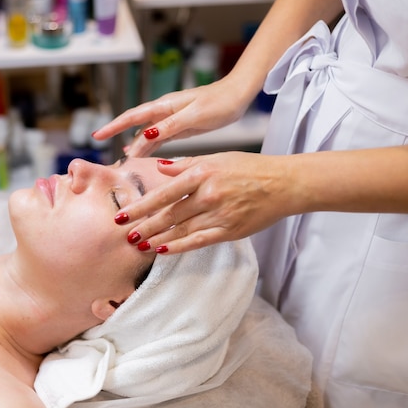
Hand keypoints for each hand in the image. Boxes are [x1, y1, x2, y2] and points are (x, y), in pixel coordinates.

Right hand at [92, 75, 257, 156]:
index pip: (133, 117)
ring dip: (135, 144)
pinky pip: (159, 137)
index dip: (114, 126)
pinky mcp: (181, 126)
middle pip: (136, 125)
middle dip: (118, 133)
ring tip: (124, 157)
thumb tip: (143, 135)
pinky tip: (143, 153)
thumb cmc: (218, 103)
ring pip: (147, 133)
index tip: (97, 135)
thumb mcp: (193, 116)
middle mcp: (164, 112)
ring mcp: (172, 119)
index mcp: (164, 106)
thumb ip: (169, 126)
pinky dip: (149, 146)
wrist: (237, 97)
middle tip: (103, 145)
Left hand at [116, 152, 294, 253]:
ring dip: (157, 238)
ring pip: (181, 230)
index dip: (141, 206)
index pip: (164, 193)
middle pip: (169, 214)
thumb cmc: (250, 168)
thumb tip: (160, 167)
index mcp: (202, 173)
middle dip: (144, 226)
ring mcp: (219, 215)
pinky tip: (163, 250)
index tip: (123, 214)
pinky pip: (199, 241)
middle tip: (125, 234)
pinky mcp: (230, 231)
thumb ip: (186, 164)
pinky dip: (179, 246)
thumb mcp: (216, 158)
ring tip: (138, 244)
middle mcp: (208, 195)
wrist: (284, 184)